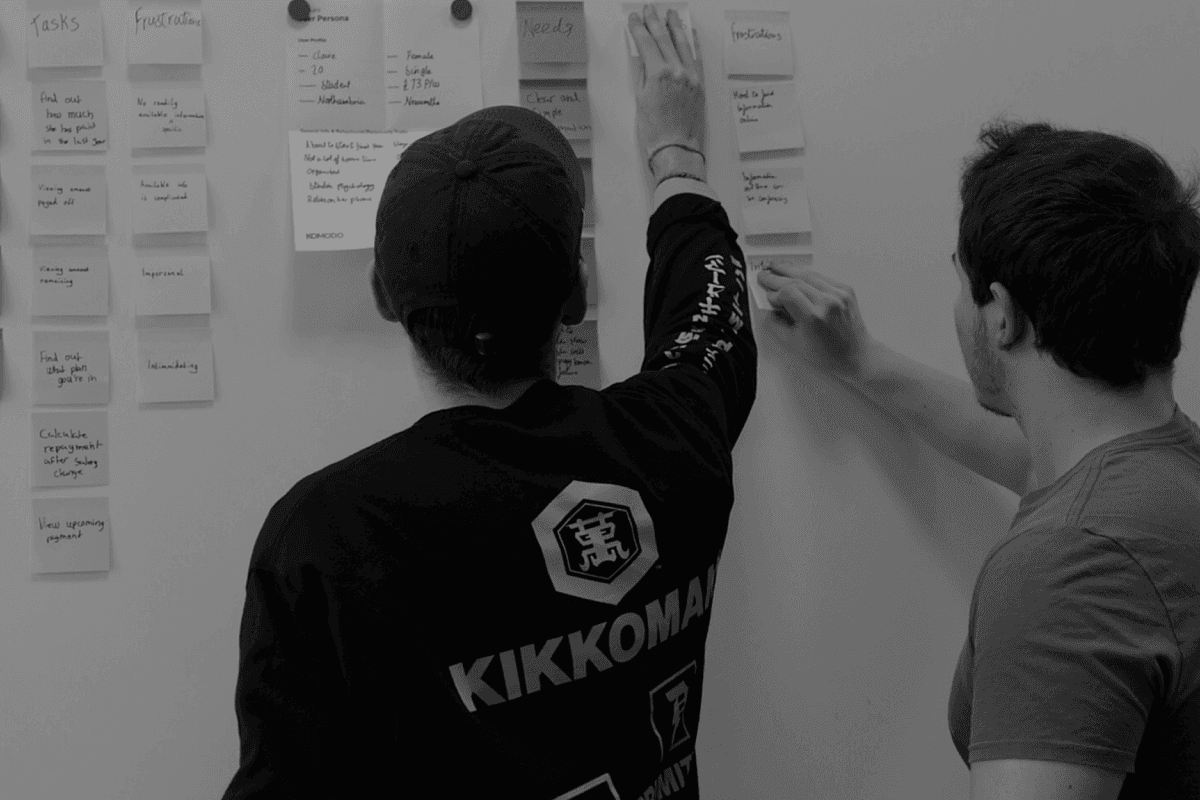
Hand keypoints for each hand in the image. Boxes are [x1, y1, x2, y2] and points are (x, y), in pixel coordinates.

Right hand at [628, 5, 704, 167]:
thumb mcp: (641, 101)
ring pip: (683, 44)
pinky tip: (690, 34)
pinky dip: (693, 44)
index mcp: (658, 74)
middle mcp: (676, 71)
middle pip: (664, 38)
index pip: (646, 43)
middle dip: (655, 21)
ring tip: (671, 14)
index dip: (638, 28)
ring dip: (675, 26)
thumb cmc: (655, 132)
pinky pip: (697, 58)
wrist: (676, 150)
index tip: (634, 19)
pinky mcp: (700, 85)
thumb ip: (643, 77)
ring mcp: (691, 77)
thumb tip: (644, 60)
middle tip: (649, 9)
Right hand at [756, 264, 876, 378]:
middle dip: (777, 277)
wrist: (856, 355)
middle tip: (763, 275)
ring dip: (790, 269)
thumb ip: (776, 324)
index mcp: (814, 317)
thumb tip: (768, 307)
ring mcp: (838, 294)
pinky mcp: (845, 290)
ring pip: (809, 274)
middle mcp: (828, 302)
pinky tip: (796, 271)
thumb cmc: (827, 355)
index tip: (767, 296)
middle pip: (796, 281)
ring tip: (776, 267)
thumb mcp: (793, 344)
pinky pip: (821, 277)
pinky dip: (806, 273)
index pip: (787, 293)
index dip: (774, 293)